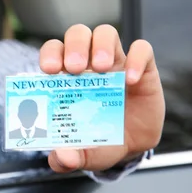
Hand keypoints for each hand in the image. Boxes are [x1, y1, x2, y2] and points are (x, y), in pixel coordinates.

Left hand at [39, 24, 163, 172]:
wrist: (132, 147)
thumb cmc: (99, 140)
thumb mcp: (83, 153)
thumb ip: (67, 159)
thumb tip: (61, 158)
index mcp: (66, 77)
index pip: (53, 51)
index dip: (50, 54)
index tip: (49, 70)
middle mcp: (88, 64)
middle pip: (78, 35)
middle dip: (74, 46)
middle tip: (74, 68)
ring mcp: (116, 63)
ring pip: (105, 33)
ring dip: (101, 45)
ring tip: (101, 68)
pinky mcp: (142, 67)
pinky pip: (142, 49)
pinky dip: (136, 58)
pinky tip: (130, 79)